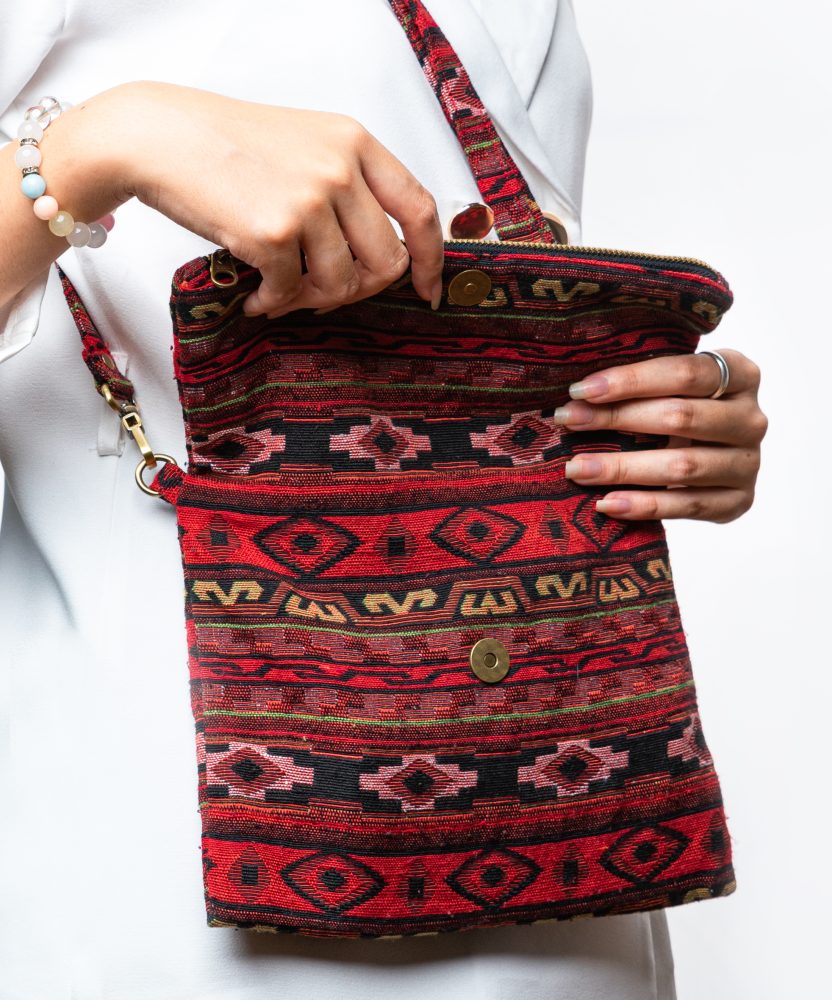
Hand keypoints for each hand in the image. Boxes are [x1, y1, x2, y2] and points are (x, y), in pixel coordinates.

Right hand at [109, 81, 443, 315]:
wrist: (161, 137)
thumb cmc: (228, 144)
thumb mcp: (307, 144)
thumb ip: (350, 186)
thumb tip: (384, 255)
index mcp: (355, 143)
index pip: (419, 209)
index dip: (431, 259)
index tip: (427, 290)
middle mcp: (339, 169)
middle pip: (387, 262)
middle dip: (360, 290)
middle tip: (325, 294)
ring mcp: (308, 201)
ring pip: (342, 285)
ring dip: (311, 300)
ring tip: (282, 292)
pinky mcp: (273, 232)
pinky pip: (291, 293)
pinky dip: (273, 304)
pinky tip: (255, 294)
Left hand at [553, 349, 766, 522]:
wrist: (713, 455)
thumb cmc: (680, 408)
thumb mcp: (669, 386)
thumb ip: (640, 383)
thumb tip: (577, 392)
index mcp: (740, 374)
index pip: (685, 373)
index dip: (631, 380)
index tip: (581, 389)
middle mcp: (752, 418)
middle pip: (680, 417)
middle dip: (616, 419)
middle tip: (568, 421)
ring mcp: (749, 463)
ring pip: (682, 465)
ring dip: (622, 468)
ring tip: (577, 469)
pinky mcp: (738, 501)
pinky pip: (687, 506)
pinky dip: (644, 505)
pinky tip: (606, 503)